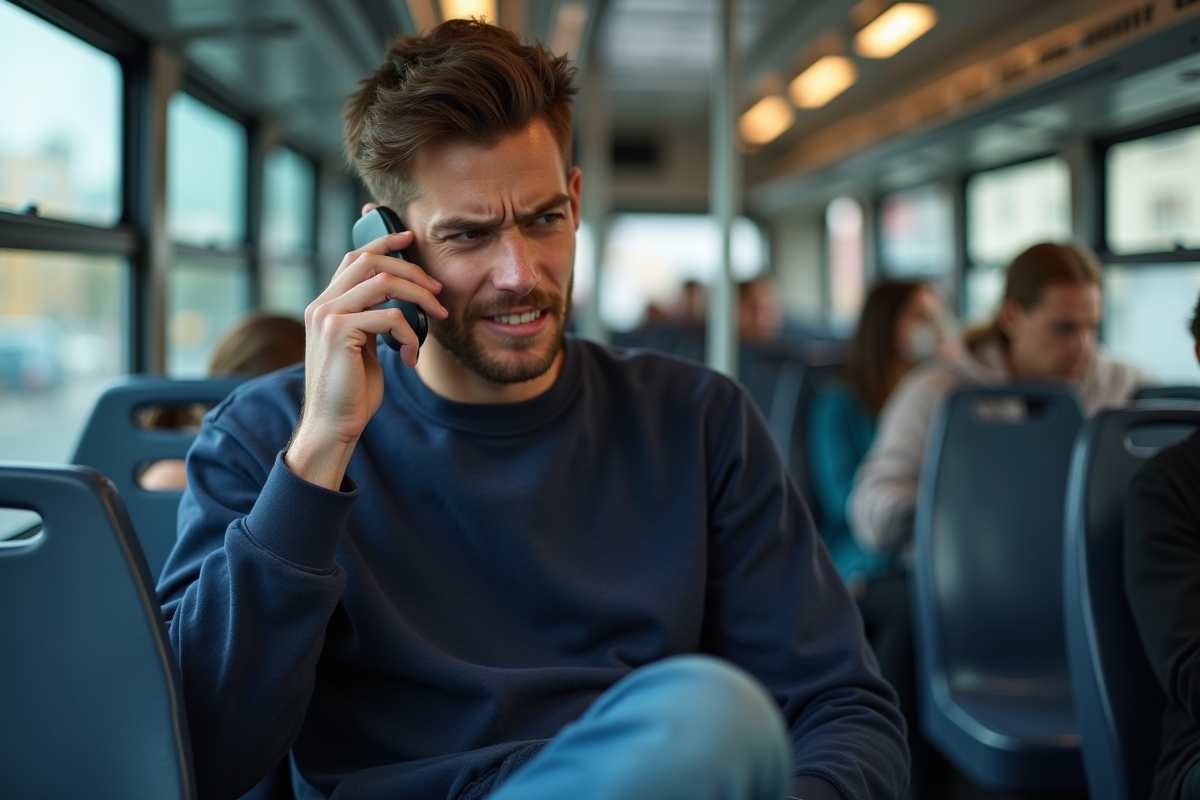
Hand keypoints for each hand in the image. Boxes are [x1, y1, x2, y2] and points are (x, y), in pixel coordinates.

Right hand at [285, 231, 447, 489]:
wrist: (334, 425)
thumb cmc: (353, 390)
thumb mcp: (365, 346)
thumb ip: (373, 318)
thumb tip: (402, 298)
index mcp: (326, 304)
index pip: (355, 258)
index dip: (383, 243)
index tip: (410, 238)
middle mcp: (321, 304)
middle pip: (370, 262)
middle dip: (411, 270)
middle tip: (438, 291)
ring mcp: (326, 315)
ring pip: (383, 283)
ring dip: (419, 297)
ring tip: (438, 315)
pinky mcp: (338, 332)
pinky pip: (389, 317)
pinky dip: (410, 335)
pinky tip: (411, 358)